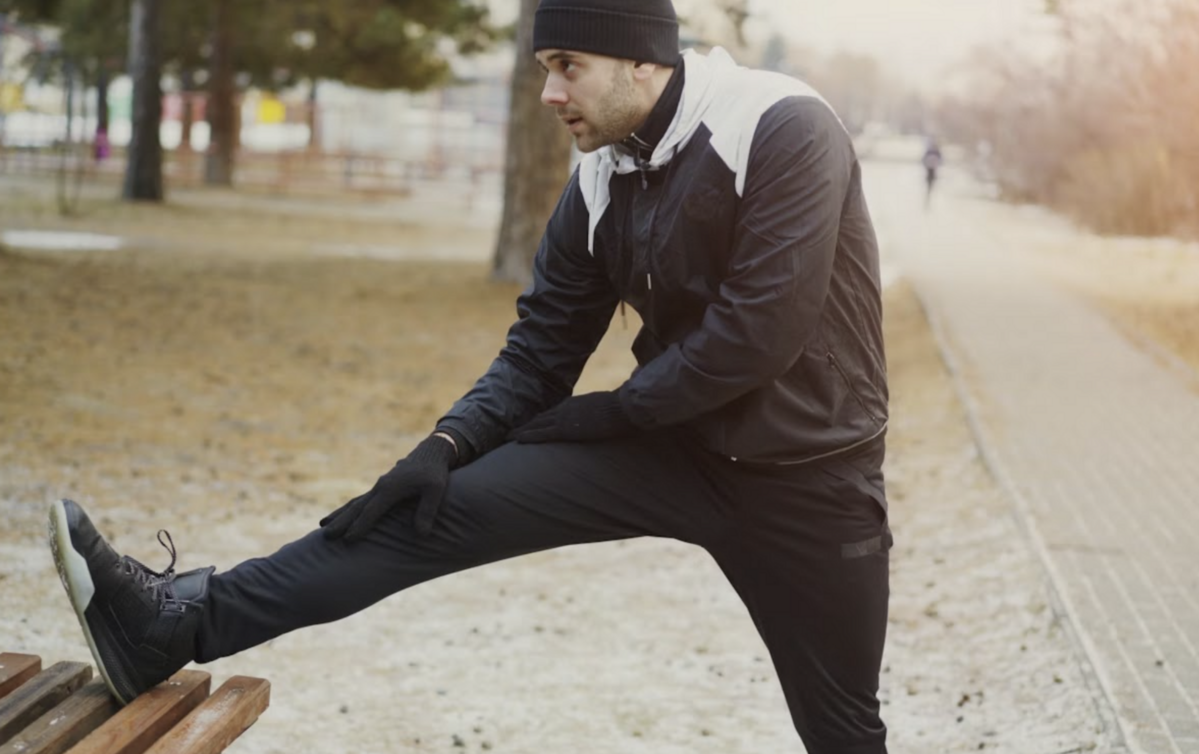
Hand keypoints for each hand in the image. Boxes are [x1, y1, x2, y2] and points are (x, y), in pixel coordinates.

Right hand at [321, 433, 457, 540]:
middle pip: (356, 507)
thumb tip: (421, 534)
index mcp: (390, 488)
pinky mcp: (382, 487)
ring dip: (339, 515)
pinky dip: (349, 509)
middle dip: (341, 522)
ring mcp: (379, 486)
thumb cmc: (434, 472)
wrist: (431, 452)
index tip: (348, 540)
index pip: (372, 511)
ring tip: (322, 526)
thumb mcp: (436, 490)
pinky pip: (361, 500)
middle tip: (326, 536)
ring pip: (355, 503)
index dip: (360, 526)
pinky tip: (341, 516)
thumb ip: (427, 510)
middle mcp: (380, 487)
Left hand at [511, 391, 635, 443]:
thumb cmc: (620, 409)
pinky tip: (517, 440)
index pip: (553, 413)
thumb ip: (597, 412)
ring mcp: (563, 418)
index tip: (530, 424)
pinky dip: (528, 436)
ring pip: (536, 425)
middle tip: (512, 431)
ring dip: (522, 431)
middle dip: (526, 425)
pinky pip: (541, 434)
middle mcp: (565, 408)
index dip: (540, 420)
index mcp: (574, 404)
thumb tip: (602, 417)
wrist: (621, 408)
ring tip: (508, 436)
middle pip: (540, 418)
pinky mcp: (565, 429)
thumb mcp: (605, 408)